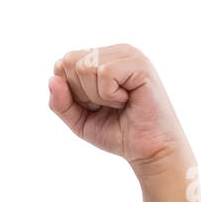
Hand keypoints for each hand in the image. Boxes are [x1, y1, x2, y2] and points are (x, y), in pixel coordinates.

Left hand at [48, 44, 192, 176]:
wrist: (148, 150)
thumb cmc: (118, 132)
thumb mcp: (79, 120)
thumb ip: (60, 102)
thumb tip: (52, 79)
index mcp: (101, 59)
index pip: (63, 63)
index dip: (71, 92)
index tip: (94, 105)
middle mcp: (115, 51)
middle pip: (70, 62)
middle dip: (82, 93)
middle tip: (107, 105)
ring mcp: (128, 55)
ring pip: (85, 66)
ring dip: (96, 95)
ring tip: (118, 103)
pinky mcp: (140, 64)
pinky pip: (104, 73)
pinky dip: (109, 95)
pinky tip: (127, 100)